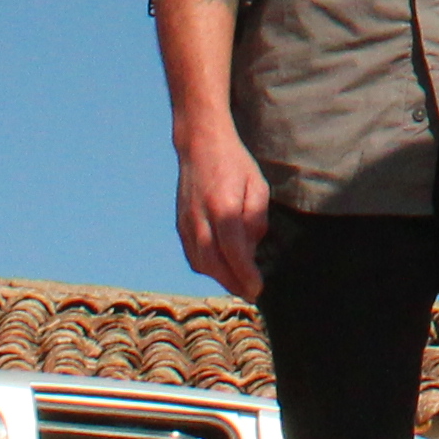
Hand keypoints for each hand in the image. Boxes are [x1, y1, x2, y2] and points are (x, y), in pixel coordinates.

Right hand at [172, 127, 270, 300]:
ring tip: (239, 283)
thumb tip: (250, 249)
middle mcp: (200, 218)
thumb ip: (255, 219)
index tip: (258, 288)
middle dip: (233, 283)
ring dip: (220, 278)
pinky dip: (207, 267)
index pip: (234, 251)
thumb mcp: (257, 185)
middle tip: (251, 292)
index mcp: (223, 207)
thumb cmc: (234, 164)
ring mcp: (186, 223)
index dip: (245, 274)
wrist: (200, 146)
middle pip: (214, 263)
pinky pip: (192, 255)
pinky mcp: (180, 225)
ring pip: (200, 263)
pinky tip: (221, 268)